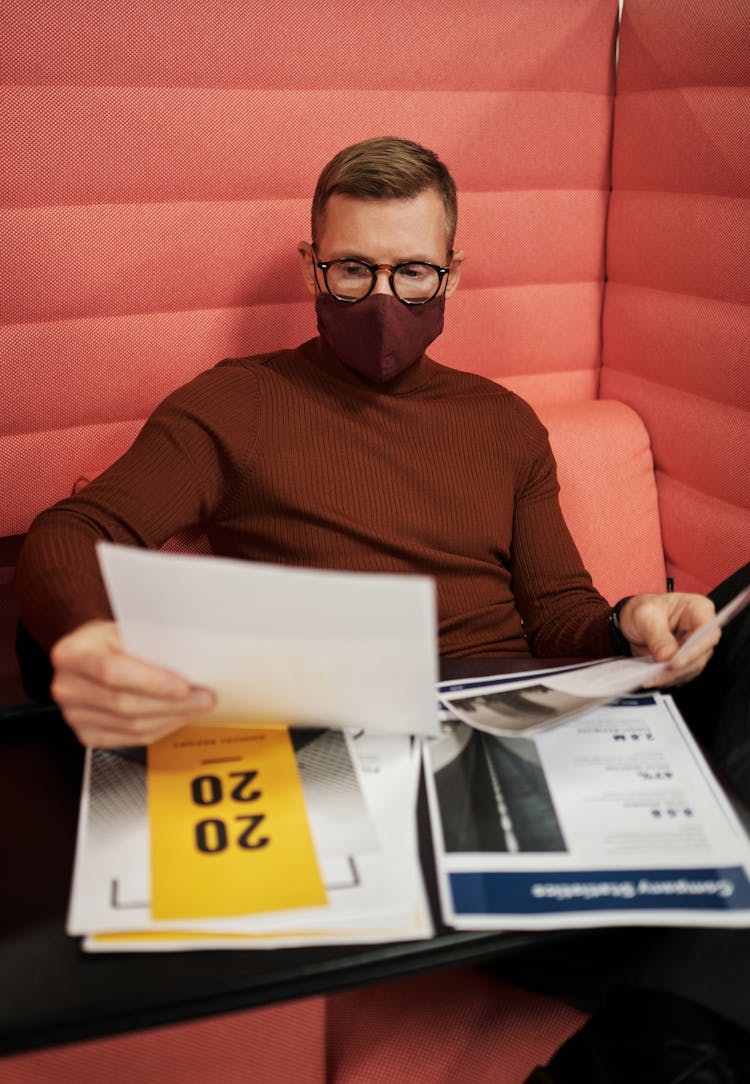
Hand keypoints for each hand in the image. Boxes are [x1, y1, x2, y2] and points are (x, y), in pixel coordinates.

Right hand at [50, 620, 214, 747]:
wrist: (89, 654)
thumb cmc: (110, 639)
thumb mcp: (125, 629)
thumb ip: (150, 644)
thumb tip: (192, 661)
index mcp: (72, 653)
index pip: (111, 672)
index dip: (151, 681)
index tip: (184, 685)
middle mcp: (66, 686)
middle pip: (124, 704)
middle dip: (172, 703)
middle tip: (204, 697)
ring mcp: (73, 714)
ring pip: (131, 726)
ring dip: (172, 718)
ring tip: (198, 707)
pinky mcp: (86, 734)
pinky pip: (130, 739)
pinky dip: (160, 729)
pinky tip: (177, 717)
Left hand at [618, 593, 719, 687]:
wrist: (635, 621)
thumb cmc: (644, 610)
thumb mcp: (644, 615)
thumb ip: (657, 635)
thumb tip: (667, 656)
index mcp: (698, 609)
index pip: (707, 630)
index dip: (696, 648)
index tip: (677, 661)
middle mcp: (701, 630)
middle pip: (701, 653)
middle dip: (680, 667)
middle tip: (659, 674)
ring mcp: (696, 648)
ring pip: (692, 667)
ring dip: (672, 676)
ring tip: (650, 679)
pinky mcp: (687, 662)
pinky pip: (681, 674)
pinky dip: (667, 679)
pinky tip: (651, 679)